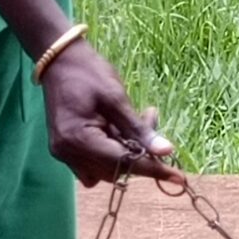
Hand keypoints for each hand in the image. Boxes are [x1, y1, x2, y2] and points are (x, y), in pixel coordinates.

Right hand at [39, 40, 176, 186]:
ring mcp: (65, 153)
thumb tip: (166, 152)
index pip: (122, 163)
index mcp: (78, 139)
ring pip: (107, 168)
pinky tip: (119, 129)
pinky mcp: (66, 148)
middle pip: (115, 170)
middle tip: (151, 118)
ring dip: (128, 150)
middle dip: (140, 152)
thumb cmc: (88, 73)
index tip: (179, 178)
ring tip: (139, 118)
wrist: (59, 60)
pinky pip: (95, 163)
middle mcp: (68, 153)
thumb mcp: (116, 98)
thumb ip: (139, 128)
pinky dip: (113, 152)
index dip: (152, 169)